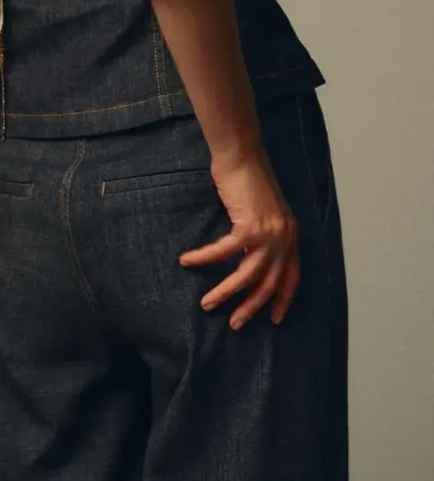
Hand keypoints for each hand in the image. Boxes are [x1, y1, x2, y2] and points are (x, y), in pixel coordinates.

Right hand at [179, 147, 300, 328]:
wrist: (244, 156)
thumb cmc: (251, 177)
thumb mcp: (265, 210)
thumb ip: (264, 232)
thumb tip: (249, 252)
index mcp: (291, 235)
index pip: (292, 276)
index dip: (284, 299)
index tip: (276, 318)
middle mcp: (284, 238)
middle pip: (269, 283)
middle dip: (252, 307)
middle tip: (236, 324)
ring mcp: (268, 234)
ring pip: (247, 276)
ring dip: (226, 293)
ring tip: (208, 304)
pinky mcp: (248, 227)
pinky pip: (223, 252)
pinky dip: (204, 258)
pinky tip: (188, 261)